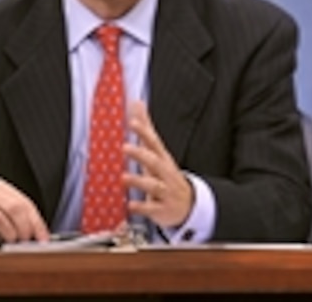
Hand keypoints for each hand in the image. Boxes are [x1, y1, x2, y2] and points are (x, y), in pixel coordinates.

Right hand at [0, 177, 48, 242]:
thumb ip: (12, 213)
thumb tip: (34, 233)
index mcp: (0, 187)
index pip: (25, 204)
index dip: (37, 223)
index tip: (43, 238)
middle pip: (15, 209)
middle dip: (24, 229)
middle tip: (26, 241)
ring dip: (10, 234)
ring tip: (12, 243)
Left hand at [123, 100, 194, 228]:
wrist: (188, 204)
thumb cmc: (166, 175)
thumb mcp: (158, 152)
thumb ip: (146, 129)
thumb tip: (137, 103)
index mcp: (163, 159)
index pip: (154, 142)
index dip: (144, 132)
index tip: (133, 122)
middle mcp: (165, 173)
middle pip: (155, 162)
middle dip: (141, 154)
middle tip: (124, 147)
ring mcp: (165, 191)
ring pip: (154, 185)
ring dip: (139, 181)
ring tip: (124, 177)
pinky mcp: (162, 209)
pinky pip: (152, 209)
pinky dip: (142, 207)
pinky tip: (130, 205)